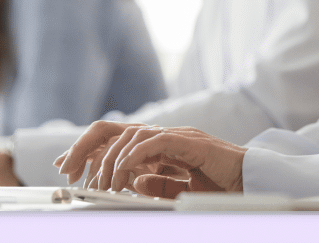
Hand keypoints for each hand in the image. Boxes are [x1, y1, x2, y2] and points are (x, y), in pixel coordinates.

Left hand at [54, 122, 245, 198]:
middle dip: (86, 147)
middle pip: (114, 130)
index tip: (66, 166)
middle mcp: (164, 135)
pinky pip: (156, 142)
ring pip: (131, 135)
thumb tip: (133, 183)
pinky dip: (137, 155)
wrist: (252, 182)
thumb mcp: (181, 189)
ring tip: (104, 184)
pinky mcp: (191, 141)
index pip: (115, 139)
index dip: (88, 149)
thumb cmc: (221, 185)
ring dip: (111, 160)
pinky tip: (125, 172)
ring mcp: (178, 135)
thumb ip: (158, 184)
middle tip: (71, 172)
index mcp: (158, 145)